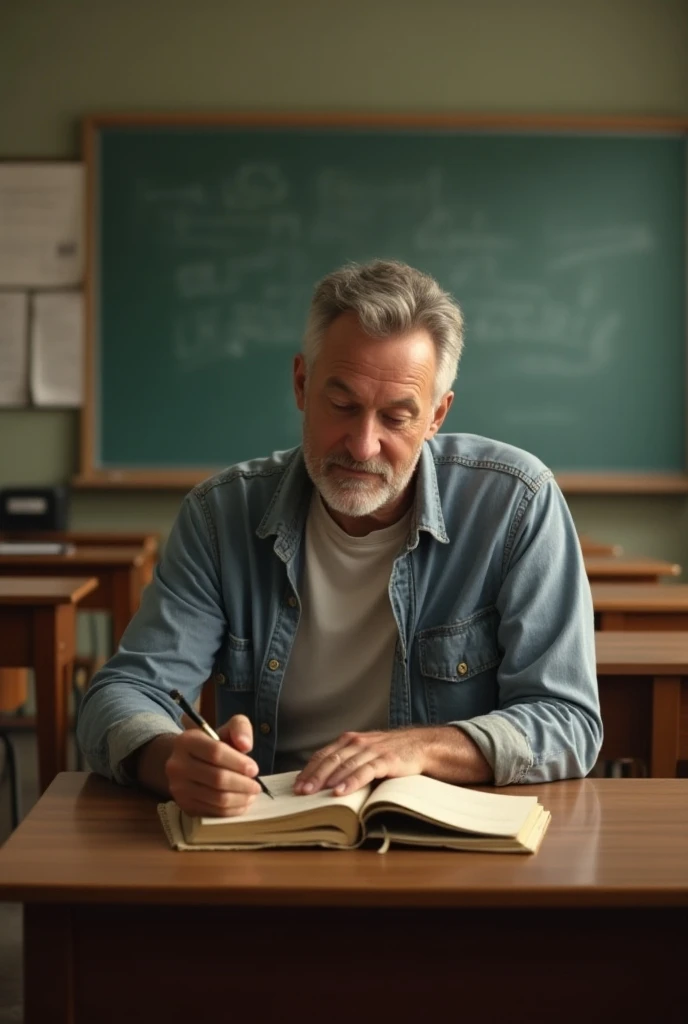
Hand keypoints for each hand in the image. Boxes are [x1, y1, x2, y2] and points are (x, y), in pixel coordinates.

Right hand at [164, 713, 261, 816]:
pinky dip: (232, 810)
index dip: (239, 763)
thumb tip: (245, 744)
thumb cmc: (213, 744)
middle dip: (242, 784)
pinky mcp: (184, 805)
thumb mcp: (227, 728)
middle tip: (256, 786)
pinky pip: (213, 812)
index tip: (254, 769)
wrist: (189, 762)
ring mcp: (178, 788)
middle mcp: (177, 765)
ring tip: (252, 794)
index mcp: (187, 741)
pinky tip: (242, 803)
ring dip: (240, 798)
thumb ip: (240, 728)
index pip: (216, 752)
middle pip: (217, 778)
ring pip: (217, 798)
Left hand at [293, 727, 442, 797]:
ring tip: (315, 793)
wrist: (422, 746)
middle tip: (301, 792)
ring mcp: (372, 750)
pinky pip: (365, 771)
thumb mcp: (365, 753)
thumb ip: (347, 761)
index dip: (309, 770)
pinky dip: (351, 781)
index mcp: (349, 740)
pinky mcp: (386, 760)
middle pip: (330, 760)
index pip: (323, 755)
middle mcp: (358, 742)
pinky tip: (341, 791)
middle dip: (314, 776)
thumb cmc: (391, 753)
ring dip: (328, 779)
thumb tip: (323, 782)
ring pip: (345, 764)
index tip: (296, 785)